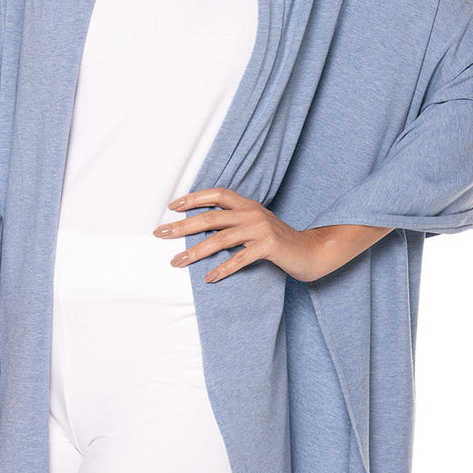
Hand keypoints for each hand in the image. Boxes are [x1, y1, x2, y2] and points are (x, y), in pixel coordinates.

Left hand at [153, 187, 331, 283]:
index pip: (217, 194)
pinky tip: (209, 278)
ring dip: (195, 252)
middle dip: (182, 226)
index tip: (171, 206)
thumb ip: (234, 222)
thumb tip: (201, 228)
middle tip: (160, 233)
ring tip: (177, 262)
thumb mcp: (256, 226)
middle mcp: (253, 213)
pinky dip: (223, 269)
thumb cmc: (279, 242)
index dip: (193, 198)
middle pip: (210, 216)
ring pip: (220, 238)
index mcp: (248, 205)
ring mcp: (261, 229)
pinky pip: (240, 259)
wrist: (312, 252)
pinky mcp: (269, 247)